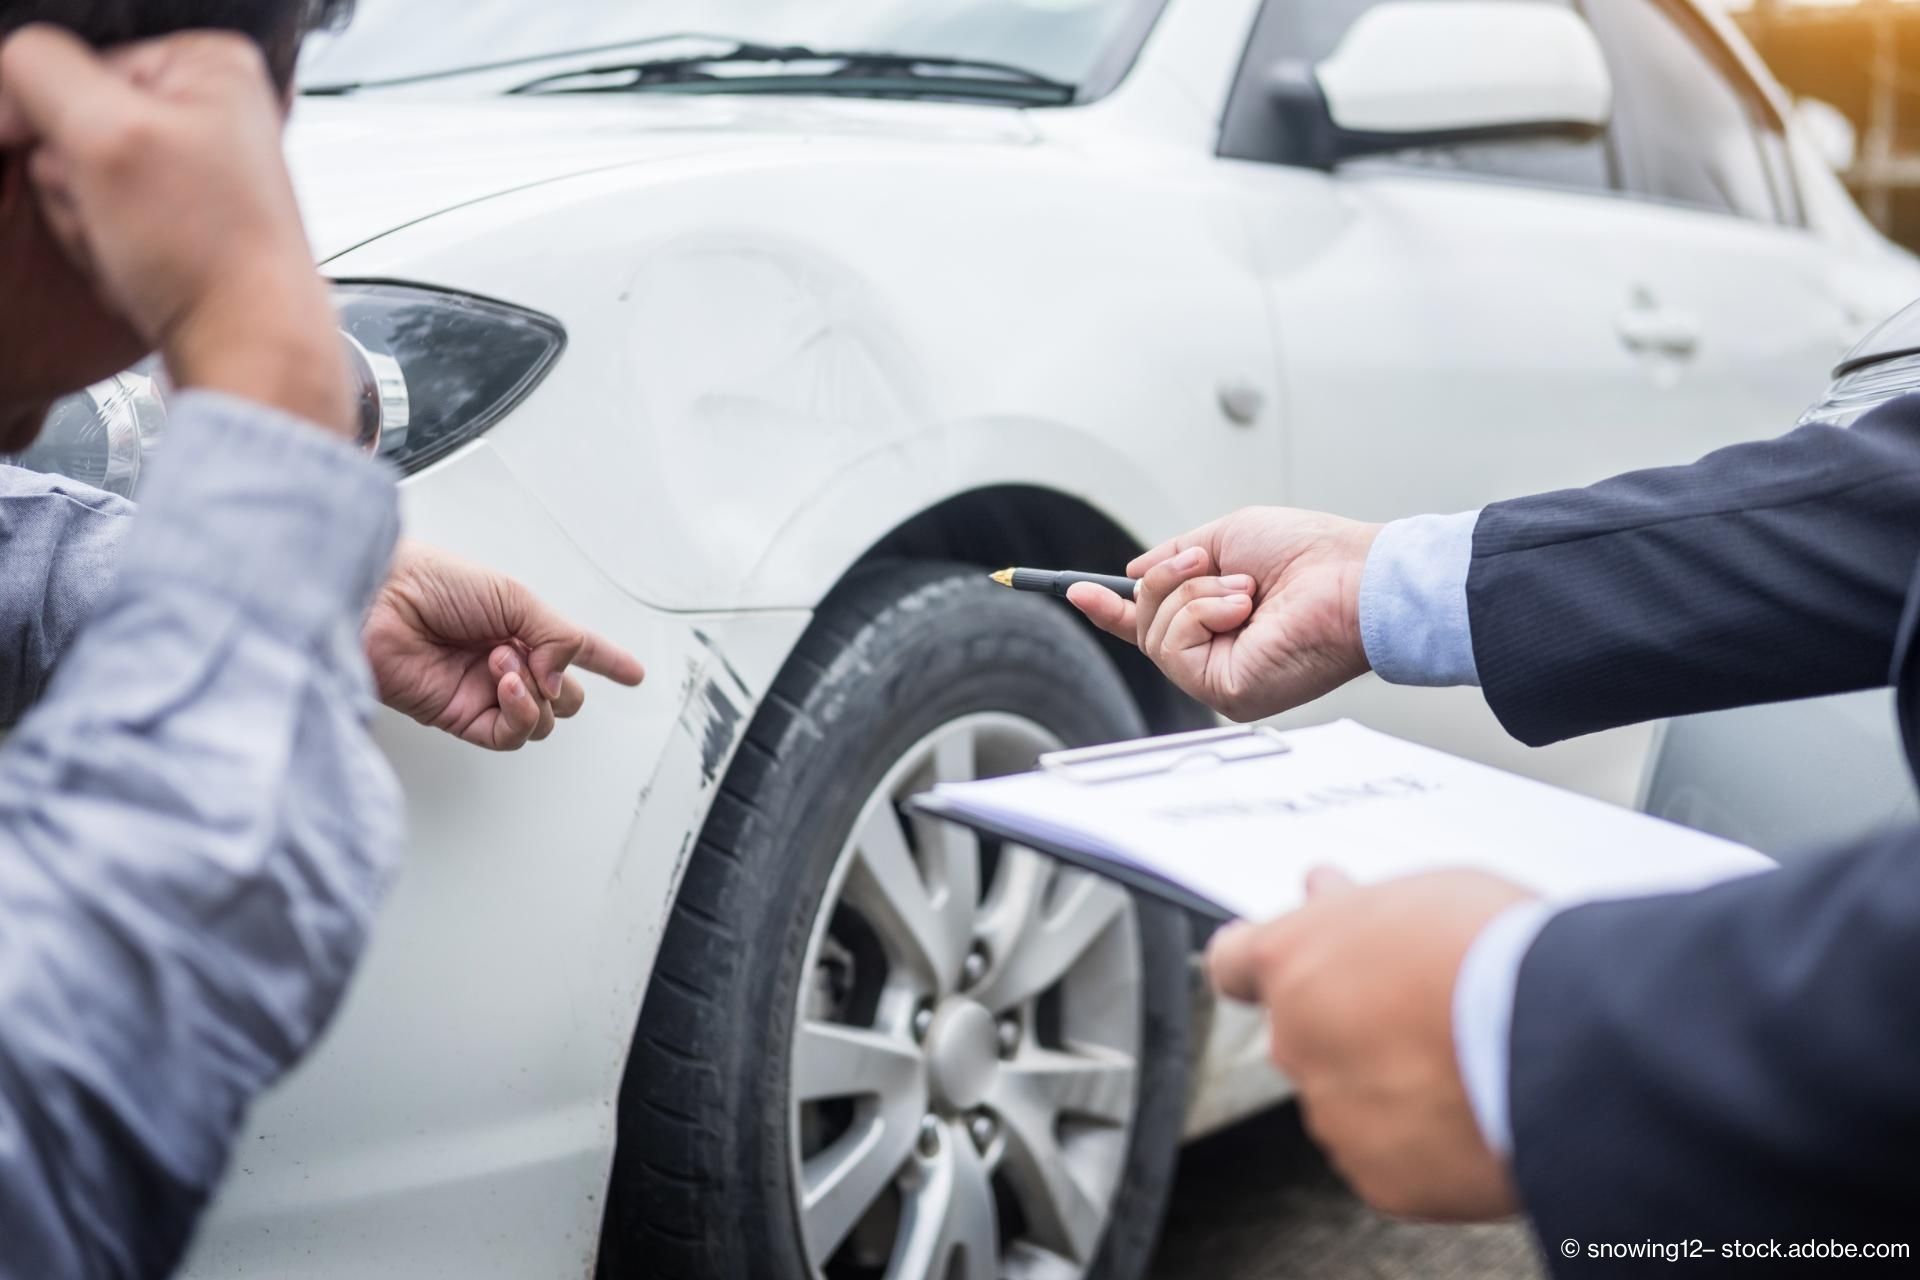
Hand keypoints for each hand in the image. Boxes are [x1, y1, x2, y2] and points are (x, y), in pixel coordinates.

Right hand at [0, 27, 351, 432]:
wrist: (246, 346)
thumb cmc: (213, 257)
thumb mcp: (106, 136)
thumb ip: (39, 70)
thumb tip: (14, 66)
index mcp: (209, 66)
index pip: (69, 65)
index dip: (53, 122)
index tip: (81, 166)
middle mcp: (210, 111)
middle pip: (74, 125)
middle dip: (76, 180)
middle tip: (123, 214)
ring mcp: (194, 169)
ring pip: (79, 178)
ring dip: (87, 220)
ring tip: (140, 244)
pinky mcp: (180, 220)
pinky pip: (101, 219)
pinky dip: (105, 246)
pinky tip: (143, 265)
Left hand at [365, 542, 645, 750]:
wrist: (379, 602)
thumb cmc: (431, 581)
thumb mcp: (513, 595)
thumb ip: (556, 637)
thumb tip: (566, 679)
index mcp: (519, 624)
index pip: (575, 649)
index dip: (607, 660)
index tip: (633, 674)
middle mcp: (505, 661)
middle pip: (565, 696)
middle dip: (563, 682)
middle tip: (535, 658)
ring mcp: (484, 691)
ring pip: (543, 720)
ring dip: (535, 694)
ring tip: (504, 664)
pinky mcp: (461, 717)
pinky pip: (510, 735)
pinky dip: (519, 714)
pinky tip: (504, 687)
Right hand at [1067, 508, 1381, 720]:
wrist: (1354, 578)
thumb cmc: (1311, 555)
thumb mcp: (1227, 537)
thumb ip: (1177, 557)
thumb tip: (1131, 575)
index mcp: (1222, 624)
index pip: (1156, 625)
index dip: (1113, 609)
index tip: (1078, 590)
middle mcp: (1219, 657)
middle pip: (1145, 623)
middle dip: (1169, 582)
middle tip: (1210, 565)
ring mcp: (1221, 679)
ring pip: (1155, 633)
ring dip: (1193, 593)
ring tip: (1245, 590)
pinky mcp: (1225, 693)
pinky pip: (1173, 647)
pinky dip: (1201, 612)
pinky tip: (1243, 609)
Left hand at [1207, 868, 1534, 1220]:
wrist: (1557, 1044)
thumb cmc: (1494, 955)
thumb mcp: (1419, 894)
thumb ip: (1358, 909)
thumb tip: (1330, 895)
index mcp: (1292, 961)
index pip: (1235, 963)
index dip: (1260, 967)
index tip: (1283, 970)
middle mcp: (1295, 1040)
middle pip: (1304, 1033)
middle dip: (1349, 1024)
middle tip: (1417, 1011)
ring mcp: (1332, 1114)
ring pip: (1348, 1099)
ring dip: (1388, 1086)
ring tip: (1465, 1064)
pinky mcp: (1378, 1178)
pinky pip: (1390, 1158)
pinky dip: (1422, 1143)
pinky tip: (1471, 1114)